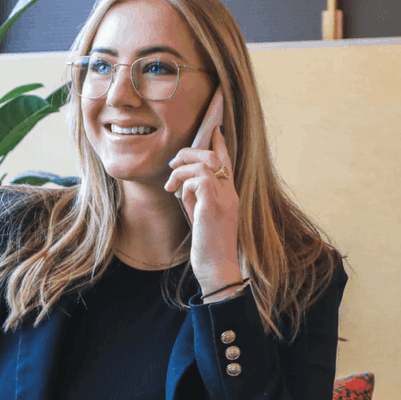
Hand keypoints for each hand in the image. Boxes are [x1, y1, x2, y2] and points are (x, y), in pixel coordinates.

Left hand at [164, 125, 242, 291]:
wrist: (217, 270)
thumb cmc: (208, 248)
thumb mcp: (201, 217)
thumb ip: (197, 199)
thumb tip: (183, 186)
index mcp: (229, 195)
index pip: (227, 162)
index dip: (219, 144)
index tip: (214, 129)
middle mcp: (230, 194)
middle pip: (214, 156)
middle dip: (190, 152)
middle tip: (172, 164)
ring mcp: (224, 199)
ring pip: (205, 163)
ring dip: (182, 169)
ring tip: (171, 184)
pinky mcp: (214, 207)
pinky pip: (199, 179)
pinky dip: (184, 183)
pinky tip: (178, 195)